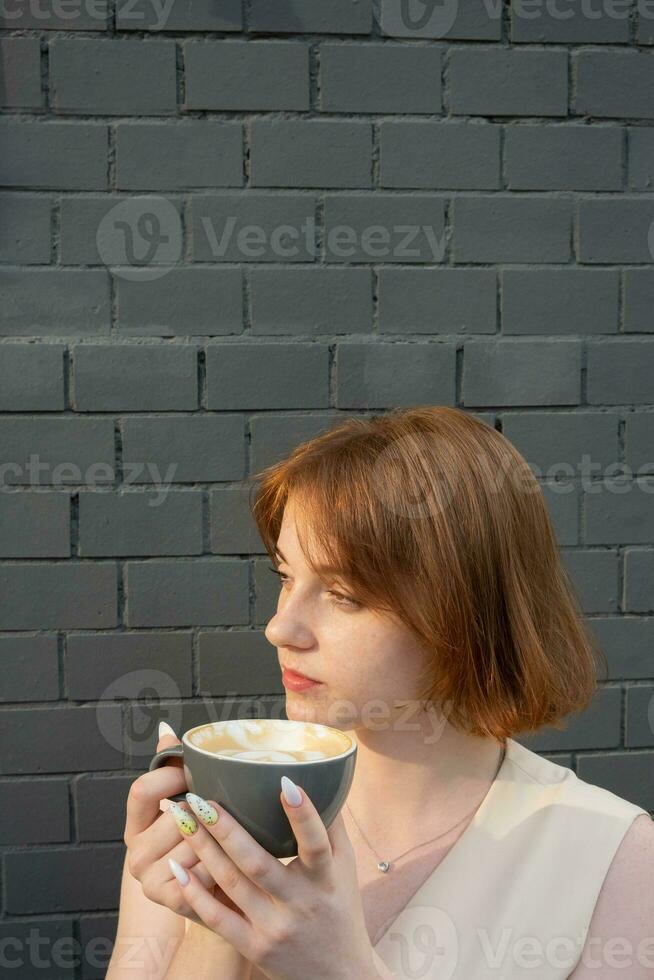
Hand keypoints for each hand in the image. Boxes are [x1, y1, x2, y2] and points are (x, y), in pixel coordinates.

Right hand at [123, 730, 246, 925]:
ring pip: (194, 841)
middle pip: (175, 815)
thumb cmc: (203, 844)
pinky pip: (205, 869)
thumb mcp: (184, 806)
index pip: (142, 790)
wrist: (212, 901)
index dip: (171, 775)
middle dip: (205, 807)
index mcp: (136, 826)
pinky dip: (225, 863)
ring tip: (239, 832)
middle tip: (228, 804)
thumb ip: (173, 768)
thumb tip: (166, 729)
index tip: (196, 770)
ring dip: (221, 836)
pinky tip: (236, 860)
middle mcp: (136, 854)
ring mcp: (150, 880)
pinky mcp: (171, 902)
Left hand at [165, 777, 377, 979]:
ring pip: (232, 885)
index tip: (285, 782)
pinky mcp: (253, 947)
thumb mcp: (345, 869)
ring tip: (181, 817)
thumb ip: (331, 827)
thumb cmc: (341, 911)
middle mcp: (299, 904)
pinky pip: (218, 918)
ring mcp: (273, 928)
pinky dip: (196, 893)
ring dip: (203, 849)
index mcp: (326, 880)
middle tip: (201, 799)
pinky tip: (177, 866)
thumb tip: (320, 778)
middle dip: (226, 830)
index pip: (316, 845)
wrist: (339, 978)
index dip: (303, 815)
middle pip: (258, 864)